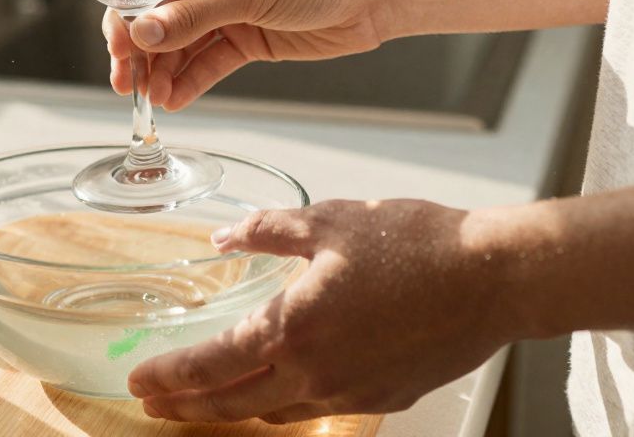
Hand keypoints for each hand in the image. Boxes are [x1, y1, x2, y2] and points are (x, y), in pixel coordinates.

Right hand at [103, 0, 397, 109]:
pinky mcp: (245, 39)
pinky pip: (208, 63)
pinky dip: (191, 82)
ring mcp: (225, 10)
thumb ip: (194, 17)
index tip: (118, 48)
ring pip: (180, 46)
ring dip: (163, 73)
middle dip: (140, 52)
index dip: (127, 15)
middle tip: (127, 84)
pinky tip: (175, 101)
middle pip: (157, 18)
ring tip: (153, 101)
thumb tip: (142, 35)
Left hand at [127, 200, 518, 423]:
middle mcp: (317, 373)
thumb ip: (269, 230)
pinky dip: (284, 401)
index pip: (212, 365)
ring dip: (234, 408)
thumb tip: (226, 235)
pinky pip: (318, 407)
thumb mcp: (330, 221)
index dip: (170, 377)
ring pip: (275, 412)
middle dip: (187, 406)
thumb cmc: (418, 244)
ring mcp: (351, 392)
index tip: (138, 381)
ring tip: (209, 397)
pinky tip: (282, 384)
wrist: (494, 278)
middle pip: (233, 404)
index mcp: (296, 327)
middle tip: (155, 403)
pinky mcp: (383, 396)